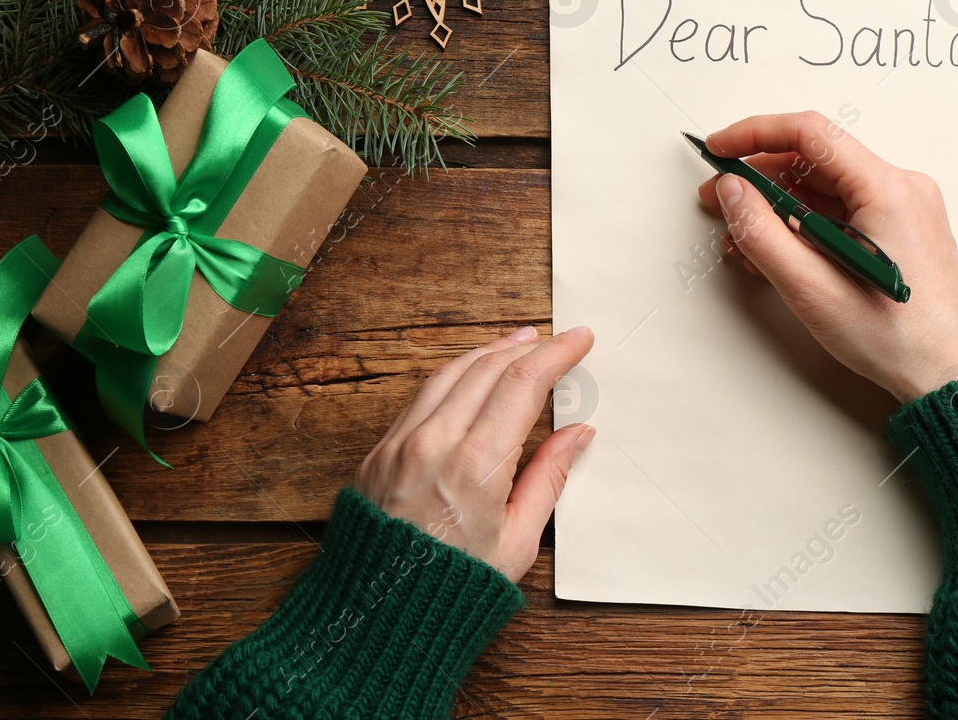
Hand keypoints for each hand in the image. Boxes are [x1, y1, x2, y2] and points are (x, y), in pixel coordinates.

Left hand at [354, 325, 596, 581]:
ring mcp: (401, 443)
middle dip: (527, 347)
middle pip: (488, 368)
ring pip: (450, 373)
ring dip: (489, 352)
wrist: (378, 616)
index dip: (557, 354)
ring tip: (517, 344)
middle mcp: (434, 442)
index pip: (525, 383)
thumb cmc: (452, 589)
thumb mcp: (518, 540)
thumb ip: (550, 478)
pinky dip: (454, 375)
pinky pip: (421, 396)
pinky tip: (472, 375)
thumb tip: (577, 435)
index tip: (578, 340)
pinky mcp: (379, 452)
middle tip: (554, 341)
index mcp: (476, 464)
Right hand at [698, 111, 957, 402]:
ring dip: (780, 207)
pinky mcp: (901, 230)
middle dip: (761, 178)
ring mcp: (904, 209)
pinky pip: (844, 210)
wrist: (946, 376)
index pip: (810, 134)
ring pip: (827, 188)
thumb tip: (732, 191)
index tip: (719, 149)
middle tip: (719, 200)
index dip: (755, 134)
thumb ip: (762, 233)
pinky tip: (777, 250)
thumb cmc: (895, 339)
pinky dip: (806, 225)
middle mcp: (901, 188)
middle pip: (816, 160)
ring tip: (744, 239)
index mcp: (887, 190)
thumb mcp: (811, 287)